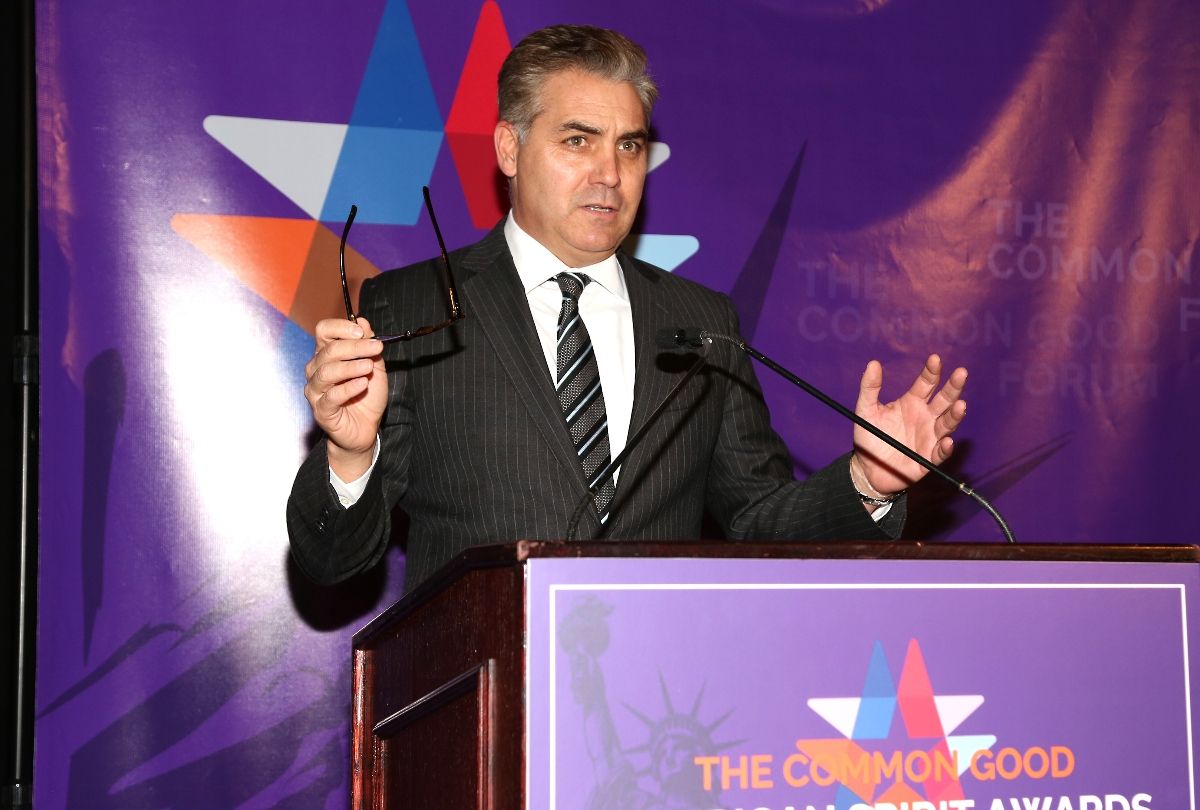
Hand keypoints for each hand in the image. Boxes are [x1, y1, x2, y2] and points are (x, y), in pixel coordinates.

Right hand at [303, 317, 386, 480]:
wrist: (365, 428)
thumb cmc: (366, 396)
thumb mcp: (374, 366)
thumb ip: (368, 345)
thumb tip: (362, 321)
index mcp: (326, 355)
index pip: (324, 332)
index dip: (341, 328)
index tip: (362, 332)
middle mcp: (316, 370)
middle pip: (328, 351)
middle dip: (354, 347)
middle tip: (376, 348)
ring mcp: (316, 391)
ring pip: (326, 372)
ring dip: (350, 366)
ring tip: (369, 367)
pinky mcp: (321, 410)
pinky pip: (331, 396)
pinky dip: (348, 388)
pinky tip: (363, 384)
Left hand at [851, 354, 966, 497]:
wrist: (866, 468)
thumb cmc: (869, 437)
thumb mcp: (865, 410)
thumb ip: (869, 388)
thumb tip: (873, 363)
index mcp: (912, 403)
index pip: (927, 383)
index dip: (932, 371)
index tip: (935, 359)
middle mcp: (926, 417)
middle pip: (944, 400)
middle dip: (953, 387)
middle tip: (961, 373)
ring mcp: (929, 437)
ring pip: (947, 424)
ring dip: (955, 415)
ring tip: (961, 405)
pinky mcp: (928, 459)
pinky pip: (940, 453)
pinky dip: (945, 448)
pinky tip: (947, 441)